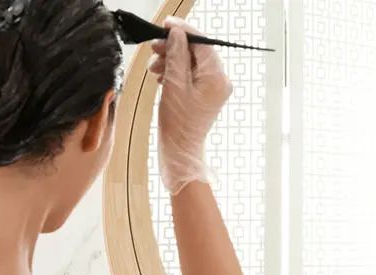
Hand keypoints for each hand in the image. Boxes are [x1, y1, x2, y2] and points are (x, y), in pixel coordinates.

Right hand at [147, 17, 231, 194]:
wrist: (180, 150)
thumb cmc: (178, 123)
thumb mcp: (174, 84)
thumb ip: (177, 55)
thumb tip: (177, 34)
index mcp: (218, 78)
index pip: (203, 43)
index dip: (184, 31)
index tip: (166, 24)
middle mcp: (221, 82)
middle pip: (198, 52)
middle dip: (174, 47)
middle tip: (154, 47)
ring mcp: (214, 89)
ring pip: (192, 63)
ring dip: (172, 60)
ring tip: (154, 67)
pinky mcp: (205, 95)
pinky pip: (191, 75)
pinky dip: (175, 72)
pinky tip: (161, 77)